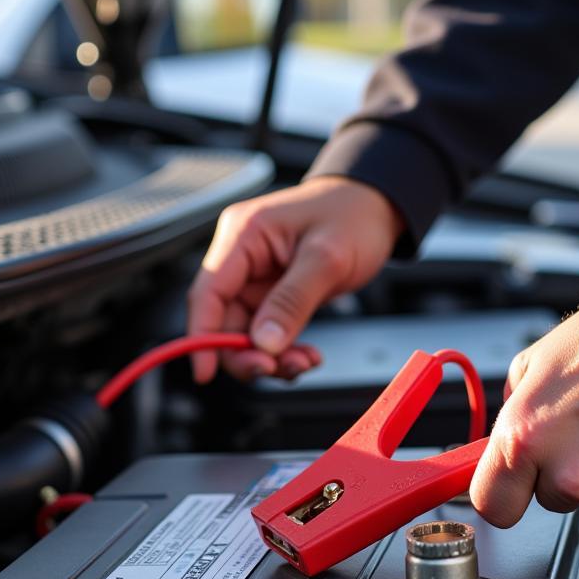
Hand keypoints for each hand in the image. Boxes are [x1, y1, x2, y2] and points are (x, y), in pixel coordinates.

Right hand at [187, 176, 404, 382]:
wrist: (376, 207)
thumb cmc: (353, 215)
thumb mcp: (328, 258)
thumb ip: (293, 300)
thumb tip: (264, 342)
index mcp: (244, 235)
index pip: (208, 293)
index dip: (202, 337)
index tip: (206, 372)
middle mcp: (243, 257)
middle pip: (223, 320)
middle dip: (248, 352)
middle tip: (277, 369)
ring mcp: (257, 276)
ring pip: (246, 333)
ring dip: (271, 356)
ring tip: (305, 361)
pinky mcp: (274, 293)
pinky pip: (267, 332)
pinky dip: (284, 350)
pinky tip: (307, 354)